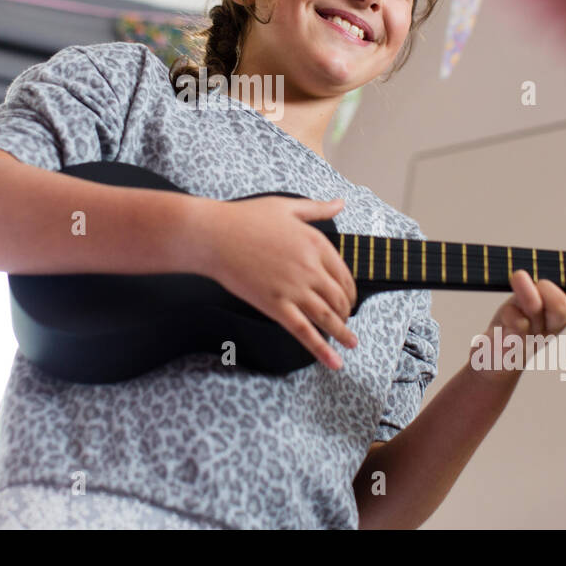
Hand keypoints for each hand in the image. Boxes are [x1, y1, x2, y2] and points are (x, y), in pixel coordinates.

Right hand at [192, 195, 358, 369]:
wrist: (213, 235)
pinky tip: (334, 361)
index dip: (350, 290)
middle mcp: (310, 268)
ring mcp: (294, 289)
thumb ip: (317, 209)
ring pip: (328, 317)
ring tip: (351, 343)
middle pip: (339, 298)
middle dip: (346, 312)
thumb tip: (340, 203)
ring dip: (343, 333)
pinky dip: (322, 350)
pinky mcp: (275, 306)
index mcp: (316, 243)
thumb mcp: (287, 206)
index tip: (348, 298)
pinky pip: (305, 332)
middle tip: (345, 319)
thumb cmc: (245, 218)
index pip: (345, 274)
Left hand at [477, 246, 565, 379]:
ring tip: (518, 277)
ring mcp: (532, 335)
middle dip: (550, 287)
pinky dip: (510, 313)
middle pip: (565, 308)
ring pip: (536, 311)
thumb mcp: (544, 293)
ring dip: (527, 292)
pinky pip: (514, 325)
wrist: (496, 357)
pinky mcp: (510, 341)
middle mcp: (553, 325)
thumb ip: (565, 275)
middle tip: (538, 279)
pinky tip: (507, 311)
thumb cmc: (520, 319)